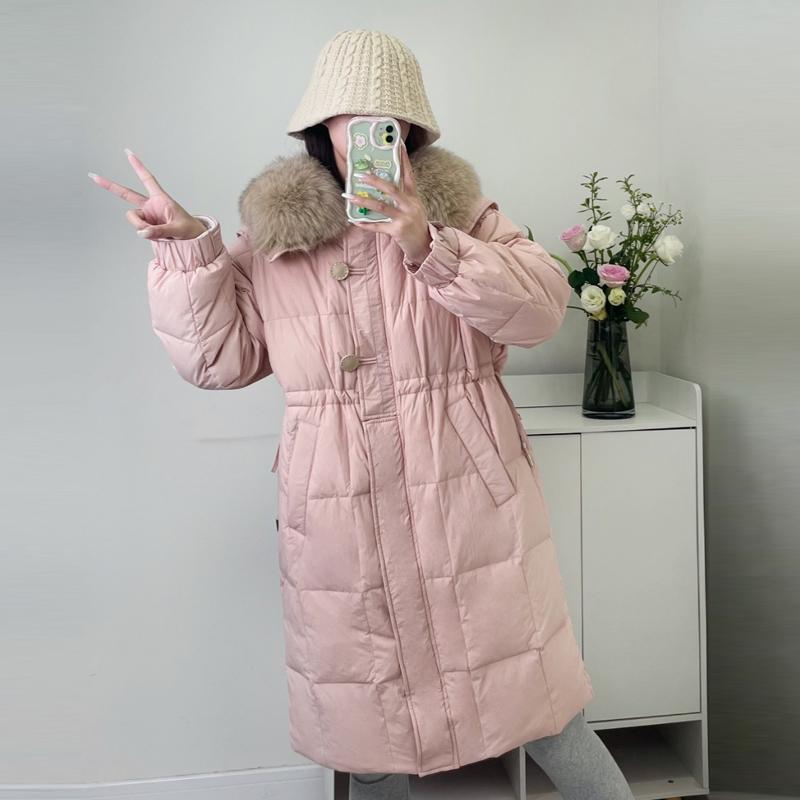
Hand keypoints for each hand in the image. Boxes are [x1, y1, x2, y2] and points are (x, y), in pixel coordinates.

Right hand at [88, 148, 206, 239]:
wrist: (192, 240)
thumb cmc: (189, 230)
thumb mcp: (177, 229)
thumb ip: (159, 231)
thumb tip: (142, 232)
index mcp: (161, 199)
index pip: (147, 179)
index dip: (138, 167)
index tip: (128, 153)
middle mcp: (151, 206)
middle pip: (127, 194)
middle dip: (110, 186)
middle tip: (93, 176)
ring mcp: (147, 216)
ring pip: (134, 220)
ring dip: (142, 227)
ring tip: (158, 233)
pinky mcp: (145, 226)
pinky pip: (139, 230)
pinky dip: (144, 233)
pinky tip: (156, 236)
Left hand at [343, 140, 432, 264]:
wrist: (424, 244)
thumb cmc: (415, 223)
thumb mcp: (413, 206)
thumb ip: (401, 196)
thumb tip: (382, 185)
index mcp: (413, 197)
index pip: (409, 174)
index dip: (403, 160)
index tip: (398, 145)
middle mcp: (409, 205)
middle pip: (391, 188)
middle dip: (375, 181)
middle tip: (360, 176)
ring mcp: (403, 218)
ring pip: (381, 206)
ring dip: (364, 201)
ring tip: (350, 197)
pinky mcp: (397, 231)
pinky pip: (378, 226)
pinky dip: (365, 224)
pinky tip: (355, 220)